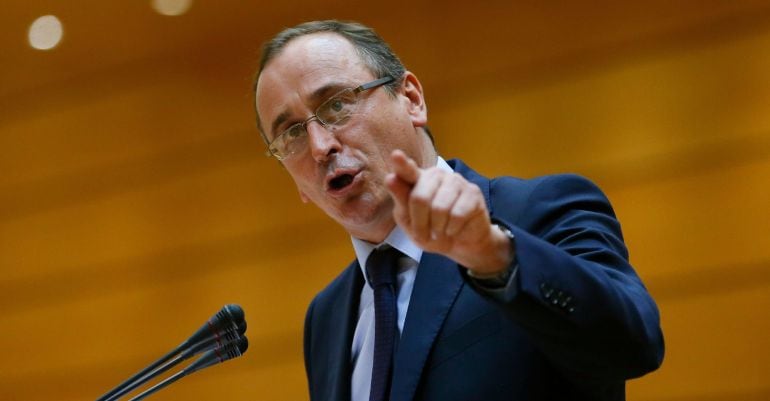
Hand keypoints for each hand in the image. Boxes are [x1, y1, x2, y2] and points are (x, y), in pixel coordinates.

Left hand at [385, 150, 513, 273]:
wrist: (460, 244)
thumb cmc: (431, 230)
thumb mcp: (409, 221)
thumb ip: (401, 199)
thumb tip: (390, 177)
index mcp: (417, 179)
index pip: (407, 171)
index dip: (402, 164)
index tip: (396, 156)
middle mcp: (436, 175)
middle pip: (420, 198)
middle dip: (420, 223)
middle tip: (425, 234)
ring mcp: (456, 181)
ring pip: (439, 208)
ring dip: (437, 228)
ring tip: (440, 231)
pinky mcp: (472, 192)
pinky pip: (457, 215)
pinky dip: (452, 229)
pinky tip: (453, 229)